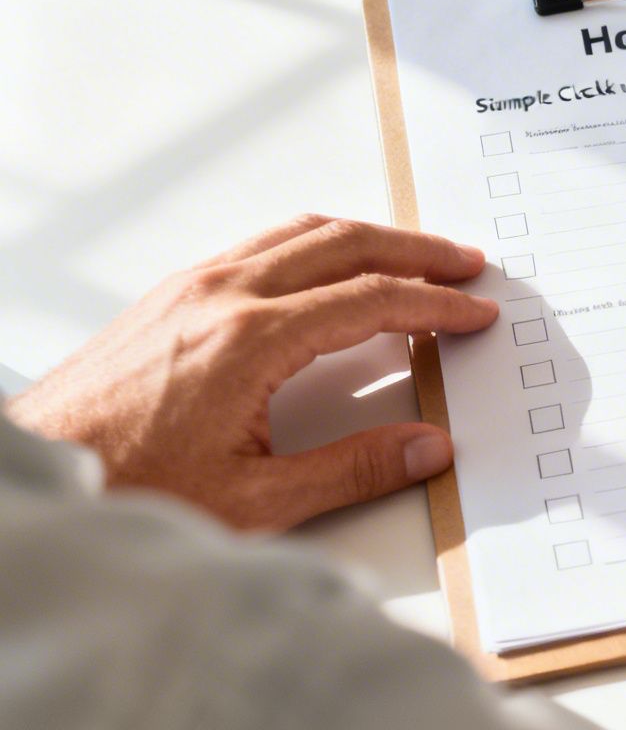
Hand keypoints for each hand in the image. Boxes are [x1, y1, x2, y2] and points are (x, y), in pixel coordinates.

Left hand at [6, 215, 497, 530]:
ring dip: (368, 238)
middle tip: (465, 265)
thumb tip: (427, 447)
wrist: (35, 471)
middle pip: (343, 244)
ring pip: (300, 233)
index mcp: (249, 340)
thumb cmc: (126, 486)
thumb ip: (351, 470)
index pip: (370, 300)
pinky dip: (318, 244)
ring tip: (413, 256)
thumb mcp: (252, 501)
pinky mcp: (170, 296)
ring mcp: (191, 288)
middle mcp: (221, 295)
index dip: (434, 304)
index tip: (474, 313)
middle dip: (416, 250)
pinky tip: (330, 269)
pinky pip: (262, 244)